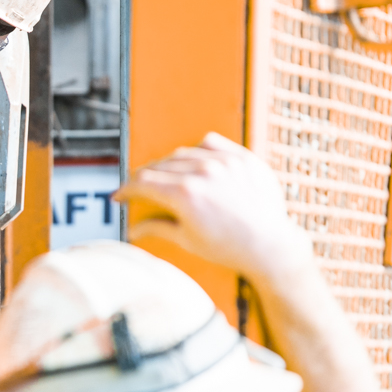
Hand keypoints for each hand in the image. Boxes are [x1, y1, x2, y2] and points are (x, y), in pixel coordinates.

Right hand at [116, 133, 311, 284]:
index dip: (126, 189)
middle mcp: (203, 172)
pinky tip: (194, 162)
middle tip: (139, 189)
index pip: (143, 182)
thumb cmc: (232, 248)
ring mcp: (224, 162)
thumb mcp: (187, 240)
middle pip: (159, 166)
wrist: (271, 245)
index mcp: (185, 194)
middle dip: (143, 178)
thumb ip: (156, 228)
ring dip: (168, 165)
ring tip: (166, 178)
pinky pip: (211, 143)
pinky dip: (197, 150)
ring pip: (182, 153)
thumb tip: (133, 230)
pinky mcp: (242, 158)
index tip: (120, 195)